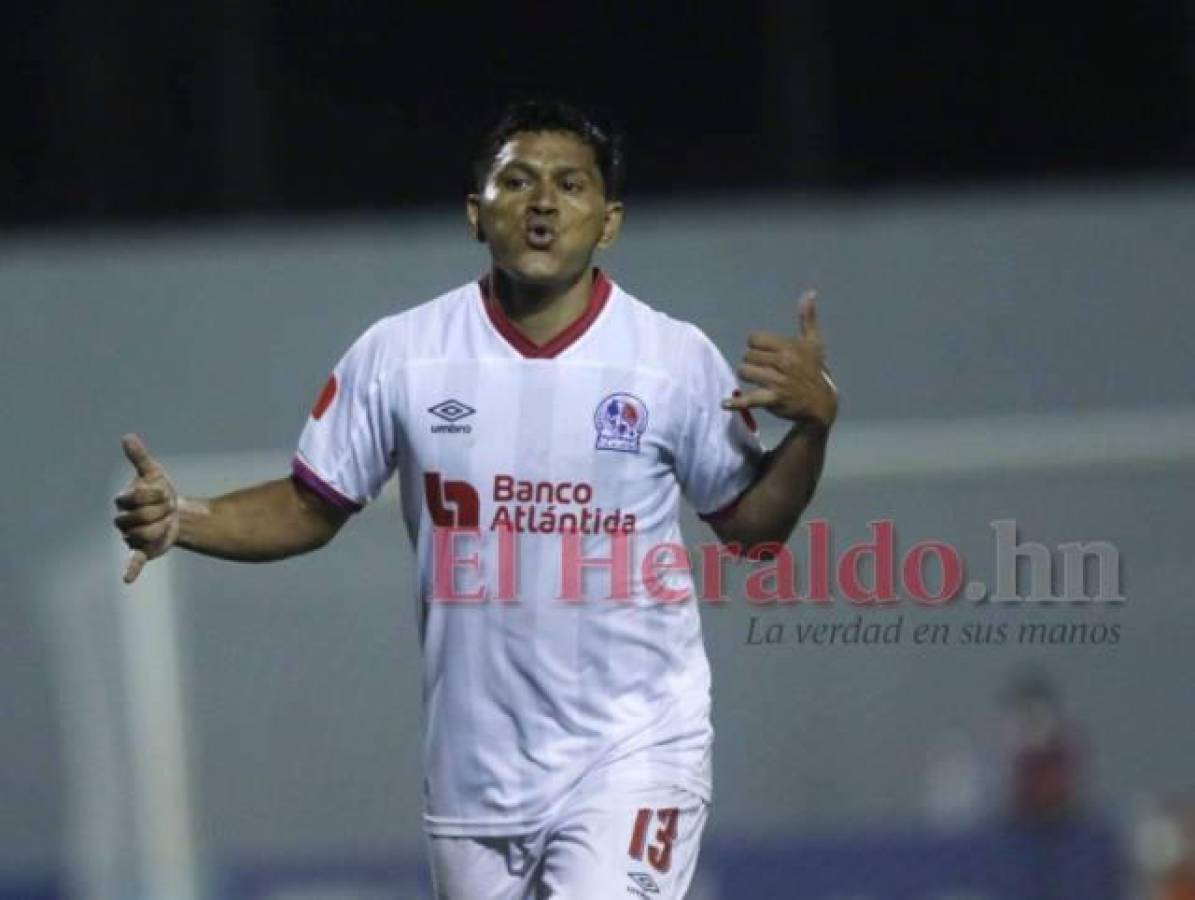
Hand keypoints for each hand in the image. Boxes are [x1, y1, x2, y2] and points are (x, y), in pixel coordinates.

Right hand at [113, 434, 179, 582]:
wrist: (174, 511)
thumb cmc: (159, 489)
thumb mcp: (153, 472)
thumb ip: (139, 457)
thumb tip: (127, 437)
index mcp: (123, 501)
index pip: (136, 498)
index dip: (156, 494)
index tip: (165, 491)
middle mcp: (122, 520)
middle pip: (141, 517)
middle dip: (160, 510)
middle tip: (167, 507)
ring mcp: (131, 536)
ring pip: (145, 534)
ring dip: (162, 526)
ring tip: (166, 521)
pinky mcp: (142, 550)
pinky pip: (133, 561)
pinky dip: (130, 570)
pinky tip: (127, 580)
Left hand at [723, 291, 837, 427]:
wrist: (822, 403)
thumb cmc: (815, 371)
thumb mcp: (814, 343)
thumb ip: (807, 318)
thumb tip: (809, 293)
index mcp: (789, 346)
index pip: (754, 339)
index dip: (756, 346)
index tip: (765, 354)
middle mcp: (784, 362)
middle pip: (747, 356)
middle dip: (752, 362)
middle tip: (764, 369)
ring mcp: (778, 381)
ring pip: (744, 372)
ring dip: (747, 377)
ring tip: (758, 380)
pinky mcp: (774, 399)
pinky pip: (750, 399)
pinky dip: (737, 403)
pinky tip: (725, 403)